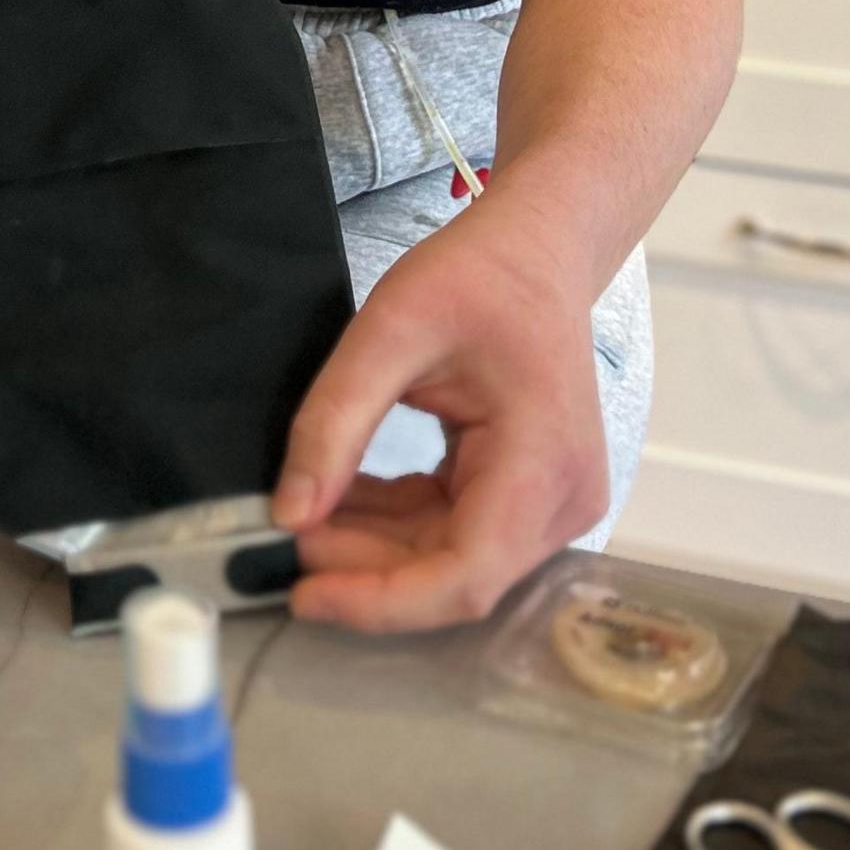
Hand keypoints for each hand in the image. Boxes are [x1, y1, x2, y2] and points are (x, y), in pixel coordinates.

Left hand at [269, 180, 610, 632]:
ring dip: (374, 548)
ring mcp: (552, 503)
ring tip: (305, 515)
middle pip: (455, 575)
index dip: (383, 599)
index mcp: (544, 459)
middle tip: (285, 538)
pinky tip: (344, 498)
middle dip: (365, 569)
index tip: (305, 593)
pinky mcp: (530, 497)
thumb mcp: (388, 331)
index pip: (466, 573)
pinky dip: (396, 524)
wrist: (536, 250)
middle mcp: (563, 499)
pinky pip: (455, 532)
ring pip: (450, 561)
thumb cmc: (479, 274)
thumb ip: (334, 422)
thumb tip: (289, 512)